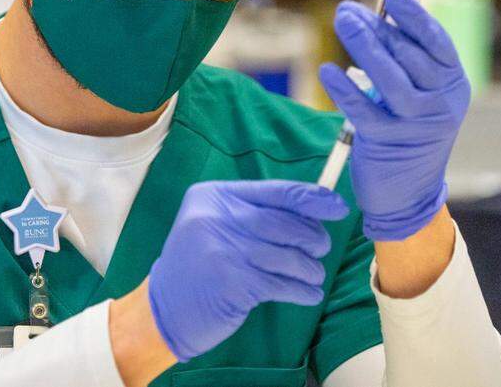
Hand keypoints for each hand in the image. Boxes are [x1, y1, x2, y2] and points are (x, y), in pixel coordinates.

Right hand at [147, 180, 348, 361]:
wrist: (163, 309)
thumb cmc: (199, 266)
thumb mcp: (215, 225)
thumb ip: (252, 213)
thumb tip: (311, 211)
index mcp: (214, 196)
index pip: (275, 191)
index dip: (312, 198)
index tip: (337, 206)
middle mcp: (217, 218)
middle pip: (284, 223)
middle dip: (312, 236)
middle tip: (320, 248)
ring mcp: (224, 250)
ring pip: (287, 255)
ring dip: (309, 268)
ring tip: (313, 275)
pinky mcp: (233, 283)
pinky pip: (282, 284)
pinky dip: (302, 290)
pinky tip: (309, 294)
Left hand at [318, 0, 469, 241]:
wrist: (408, 193)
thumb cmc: (408, 132)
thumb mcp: (419, 95)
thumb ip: (405, 60)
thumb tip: (374, 16)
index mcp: (453, 86)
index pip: (438, 45)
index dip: (416, 19)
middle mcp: (442, 105)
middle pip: (410, 58)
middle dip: (378, 29)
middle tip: (348, 11)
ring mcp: (417, 126)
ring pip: (391, 81)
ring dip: (366, 48)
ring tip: (344, 25)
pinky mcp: (388, 144)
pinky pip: (364, 112)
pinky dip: (345, 90)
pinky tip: (327, 70)